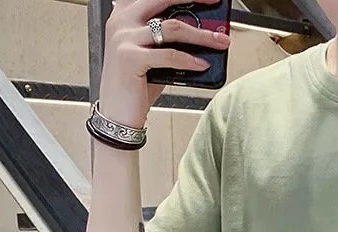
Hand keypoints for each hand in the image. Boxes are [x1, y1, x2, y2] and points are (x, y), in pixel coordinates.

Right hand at [99, 0, 230, 127]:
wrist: (117, 114)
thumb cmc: (134, 87)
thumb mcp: (151, 56)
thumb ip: (167, 41)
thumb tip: (200, 35)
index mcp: (124, 15)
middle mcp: (121, 21)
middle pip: (164, 0)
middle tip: (213, 2)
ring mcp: (123, 38)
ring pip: (172, 27)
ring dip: (202, 35)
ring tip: (220, 41)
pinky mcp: (130, 57)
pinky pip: (169, 55)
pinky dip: (189, 60)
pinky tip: (202, 65)